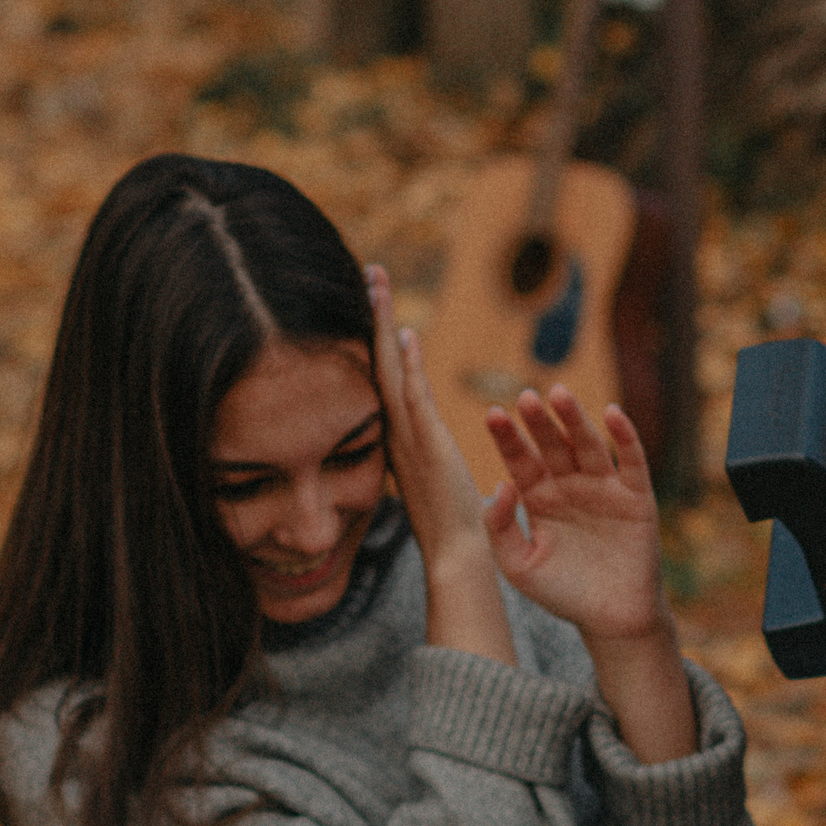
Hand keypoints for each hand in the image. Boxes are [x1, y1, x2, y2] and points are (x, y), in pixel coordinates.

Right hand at [368, 267, 514, 662]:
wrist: (457, 553)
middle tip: (368, 271)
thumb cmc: (451, 519)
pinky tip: (405, 335)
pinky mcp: (428, 446)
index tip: (370, 298)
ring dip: (382, 326)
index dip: (373, 334)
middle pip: (377, 360)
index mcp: (395, 433)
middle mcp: (394, 429)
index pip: (380, 373)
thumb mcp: (433, 472)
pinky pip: (414, 399)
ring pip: (390, 370)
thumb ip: (422, 447)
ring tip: (376, 284)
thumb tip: (418, 431)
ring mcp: (408, 437)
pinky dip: (409, 368)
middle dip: (371, 314)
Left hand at [482, 386, 670, 640]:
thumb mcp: (519, 566)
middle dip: (539, 422)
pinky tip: (612, 413)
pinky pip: (632, 461)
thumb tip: (499, 484)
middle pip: (552, 445)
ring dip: (575, 419)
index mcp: (539, 498)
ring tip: (559, 395)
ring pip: (588, 445)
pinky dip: (625, 436)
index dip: (508, 438)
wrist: (612, 619)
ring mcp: (604, 488)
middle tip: (525, 397)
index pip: (520, 460)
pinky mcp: (636, 496)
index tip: (491, 415)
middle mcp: (569, 485)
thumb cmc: (562, 593)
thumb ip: (499, 528)